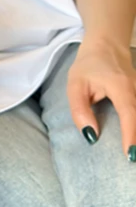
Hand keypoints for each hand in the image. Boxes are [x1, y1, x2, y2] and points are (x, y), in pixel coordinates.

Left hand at [67, 38, 135, 160]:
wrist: (107, 44)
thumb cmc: (89, 64)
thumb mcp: (76, 85)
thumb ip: (80, 110)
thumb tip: (91, 135)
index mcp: (121, 87)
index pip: (130, 115)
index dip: (131, 136)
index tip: (130, 155)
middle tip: (132, 162)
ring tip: (133, 154)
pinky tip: (134, 140)